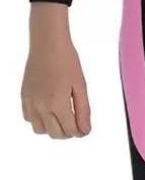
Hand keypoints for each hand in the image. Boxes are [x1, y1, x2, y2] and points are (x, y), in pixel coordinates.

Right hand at [21, 3, 90, 138]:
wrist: (48, 45)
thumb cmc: (67, 62)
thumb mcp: (81, 86)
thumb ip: (83, 110)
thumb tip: (85, 130)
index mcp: (57, 104)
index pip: (69, 130)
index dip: (80, 132)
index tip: (85, 129)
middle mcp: (41, 107)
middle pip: (55, 134)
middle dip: (68, 132)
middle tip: (77, 124)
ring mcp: (30, 103)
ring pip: (40, 130)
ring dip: (52, 128)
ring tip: (63, 117)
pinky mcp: (24, 97)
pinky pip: (29, 119)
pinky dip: (39, 120)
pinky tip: (49, 111)